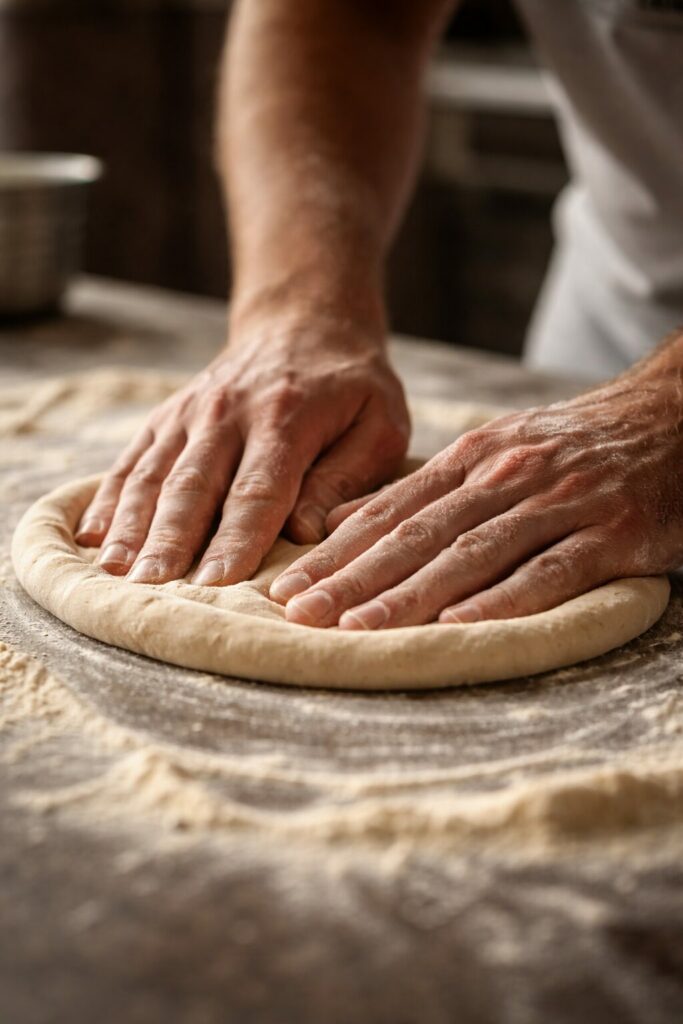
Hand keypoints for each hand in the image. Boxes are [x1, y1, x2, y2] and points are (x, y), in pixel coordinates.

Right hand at [75, 308, 409, 584]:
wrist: (305, 325)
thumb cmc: (351, 389)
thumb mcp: (379, 425)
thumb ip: (346, 478)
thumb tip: (304, 534)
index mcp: (286, 419)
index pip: (257, 491)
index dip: (235, 540)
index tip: (216, 585)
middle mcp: (228, 413)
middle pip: (193, 486)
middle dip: (170, 541)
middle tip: (151, 590)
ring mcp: (191, 413)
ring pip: (152, 474)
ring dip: (131, 526)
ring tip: (115, 573)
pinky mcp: (168, 417)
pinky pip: (131, 460)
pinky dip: (109, 499)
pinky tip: (91, 536)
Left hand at [270, 362, 682, 627]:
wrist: (672, 416)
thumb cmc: (572, 447)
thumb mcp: (493, 453)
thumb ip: (425, 491)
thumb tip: (343, 523)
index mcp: (473, 459)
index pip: (389, 512)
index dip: (335, 553)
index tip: (285, 589)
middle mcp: (506, 476)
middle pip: (417, 534)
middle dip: (353, 578)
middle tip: (299, 615)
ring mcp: (559, 502)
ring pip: (473, 552)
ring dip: (411, 593)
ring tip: (359, 628)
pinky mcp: (612, 532)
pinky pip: (553, 570)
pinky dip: (505, 598)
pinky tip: (462, 625)